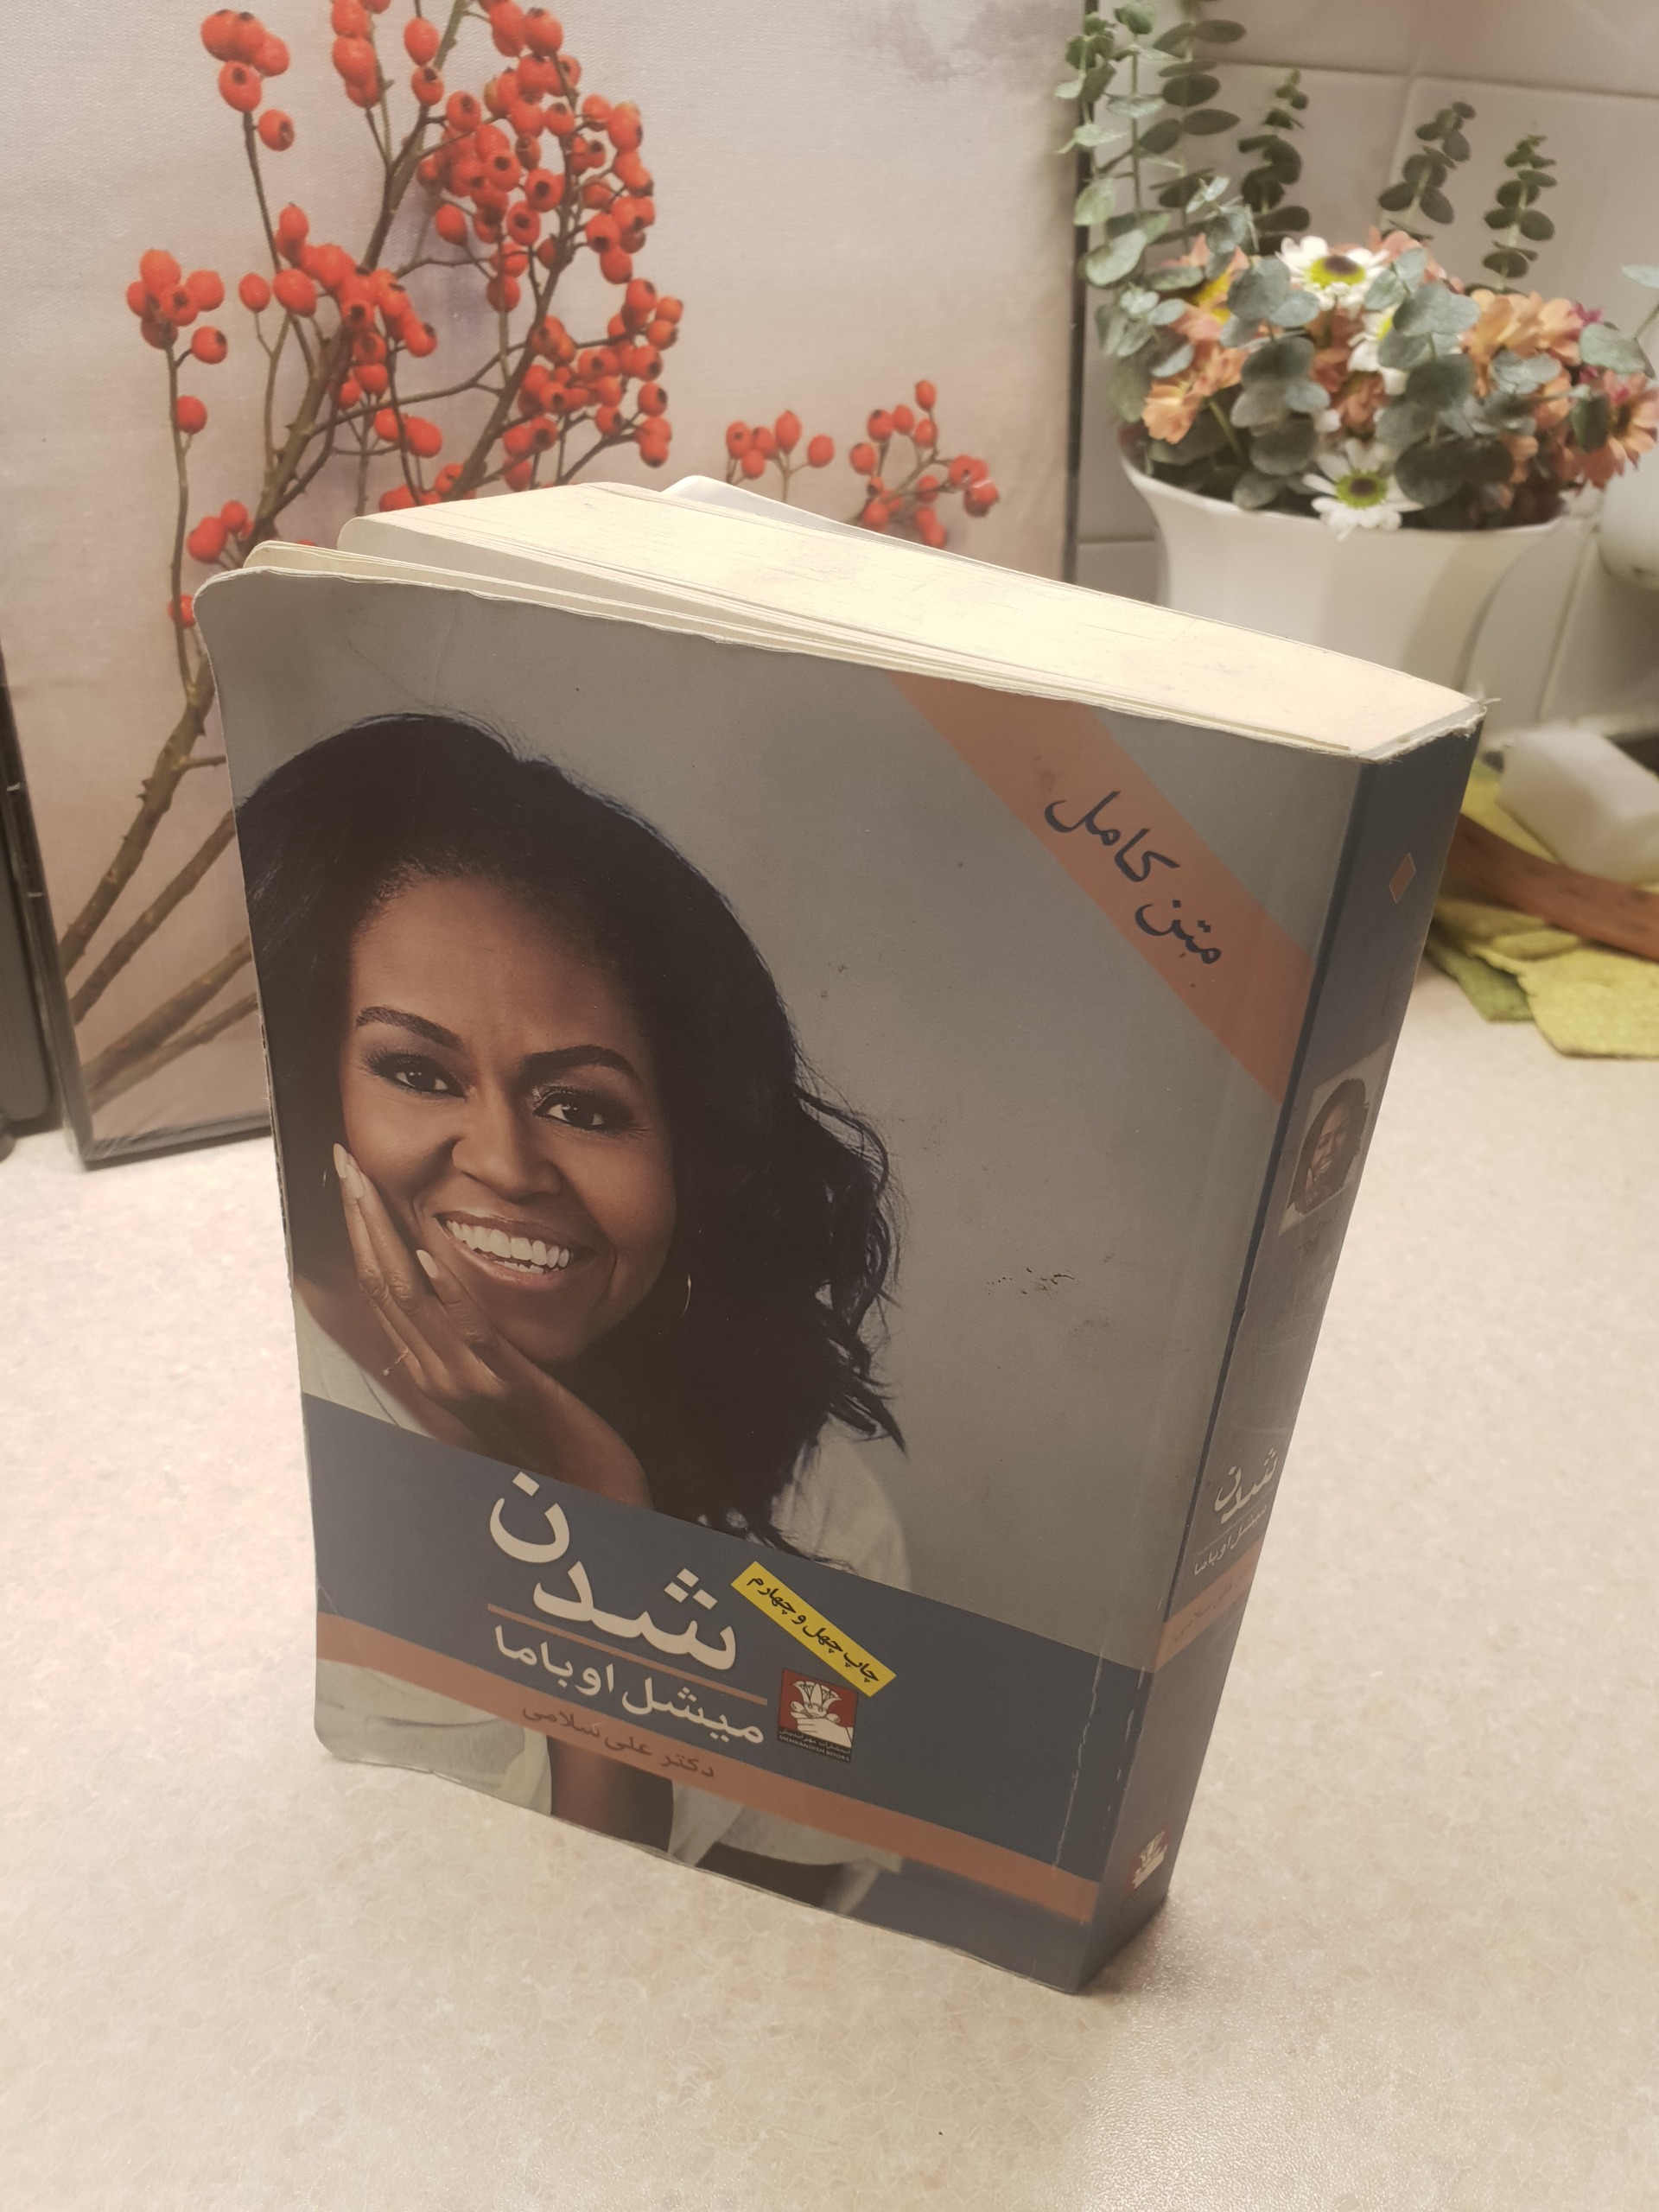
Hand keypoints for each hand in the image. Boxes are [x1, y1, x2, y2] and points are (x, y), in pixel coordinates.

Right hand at [334, 1145, 651, 1508]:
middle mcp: (436, 1376)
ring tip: (367, 1189)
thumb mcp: (494, 1379)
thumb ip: (464, 1338)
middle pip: (382, 1286)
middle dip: (360, 1220)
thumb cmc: (545, 1434)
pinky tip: (426, 1249)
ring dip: (385, 1237)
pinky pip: (469, 1331)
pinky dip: (444, 1287)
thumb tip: (443, 1288)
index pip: (381, 1290)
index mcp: (430, 1370)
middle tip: (343, 1163)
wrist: (587, 1490)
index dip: (360, 1232)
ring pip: (410, 1300)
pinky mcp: (510, 1385)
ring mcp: (468, 1382)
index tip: (349, 1179)